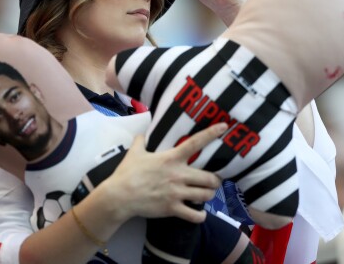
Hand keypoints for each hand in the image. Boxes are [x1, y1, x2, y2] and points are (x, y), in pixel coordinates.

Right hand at [101, 123, 226, 223]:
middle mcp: (178, 175)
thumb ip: (140, 141)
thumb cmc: (127, 172)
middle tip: (213, 181)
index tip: (224, 127)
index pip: (195, 143)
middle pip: (209, 178)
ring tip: (206, 195)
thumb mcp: (134, 152)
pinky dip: (200, 216)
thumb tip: (140, 133)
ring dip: (209, 195)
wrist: (120, 195)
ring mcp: (177, 193)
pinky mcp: (173, 209)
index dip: (211, 134)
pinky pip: (195, 215)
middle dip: (215, 181)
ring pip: (205, 195)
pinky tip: (200, 214)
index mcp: (171, 158)